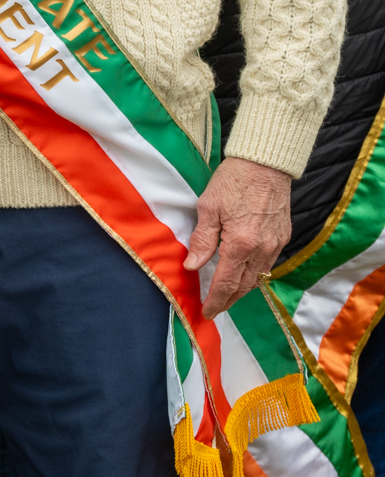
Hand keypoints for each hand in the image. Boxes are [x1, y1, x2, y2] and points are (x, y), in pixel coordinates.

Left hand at [183, 156, 292, 314]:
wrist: (266, 163)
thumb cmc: (233, 180)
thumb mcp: (208, 207)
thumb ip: (202, 240)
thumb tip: (192, 266)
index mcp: (241, 244)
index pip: (226, 283)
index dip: (215, 301)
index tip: (206, 312)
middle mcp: (262, 249)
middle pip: (245, 286)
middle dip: (229, 300)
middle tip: (214, 309)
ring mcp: (275, 244)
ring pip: (258, 277)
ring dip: (242, 289)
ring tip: (226, 296)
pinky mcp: (283, 236)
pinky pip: (268, 264)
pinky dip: (254, 274)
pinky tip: (243, 273)